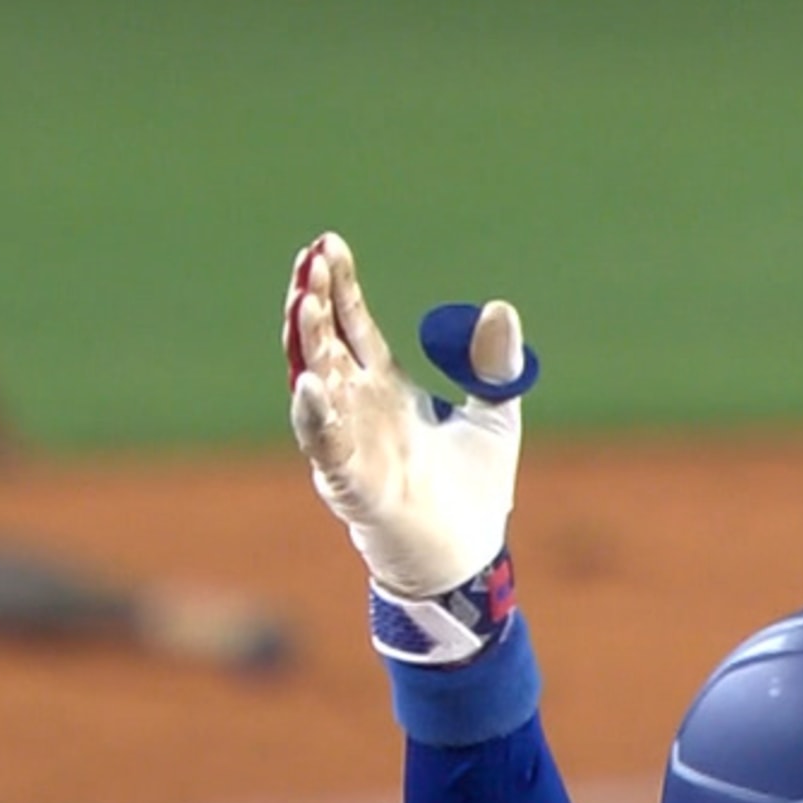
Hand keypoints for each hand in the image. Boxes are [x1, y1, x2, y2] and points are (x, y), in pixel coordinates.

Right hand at [282, 232, 530, 614]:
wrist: (469, 559)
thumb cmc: (474, 491)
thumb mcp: (494, 416)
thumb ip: (493, 366)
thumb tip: (500, 307)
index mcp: (385, 389)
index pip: (352, 325)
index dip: (339, 286)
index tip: (327, 243)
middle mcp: (357, 410)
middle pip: (323, 344)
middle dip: (313, 301)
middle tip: (309, 259)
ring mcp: (349, 446)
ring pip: (314, 385)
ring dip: (305, 344)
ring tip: (302, 300)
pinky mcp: (353, 487)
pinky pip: (325, 448)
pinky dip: (314, 417)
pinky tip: (309, 382)